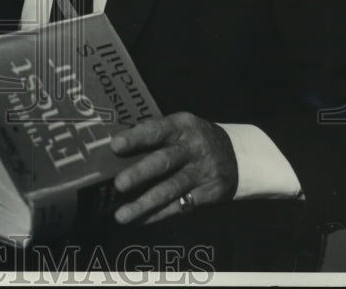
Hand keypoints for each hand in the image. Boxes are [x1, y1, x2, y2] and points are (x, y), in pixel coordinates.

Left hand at [111, 112, 237, 224]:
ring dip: (144, 204)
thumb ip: (152, 133)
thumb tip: (110, 146)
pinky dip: (157, 215)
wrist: (235, 155)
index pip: (157, 129)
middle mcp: (193, 149)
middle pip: (164, 161)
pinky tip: (139, 220)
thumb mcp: (179, 126)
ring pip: (170, 190)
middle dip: (140, 173)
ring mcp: (201, 173)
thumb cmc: (191, 139)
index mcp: (182, 126)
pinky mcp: (207, 194)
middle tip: (119, 184)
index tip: (115, 145)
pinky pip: (179, 207)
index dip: (136, 138)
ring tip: (121, 215)